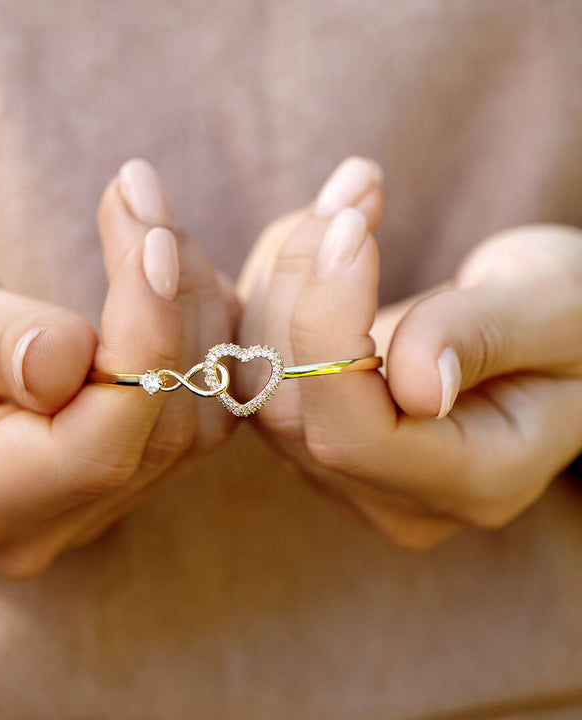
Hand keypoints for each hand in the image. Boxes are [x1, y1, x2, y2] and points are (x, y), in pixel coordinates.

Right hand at [0, 159, 235, 577]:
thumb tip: (75, 354)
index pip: (98, 446)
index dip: (147, 342)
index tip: (153, 239)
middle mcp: (40, 527)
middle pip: (162, 428)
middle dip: (174, 301)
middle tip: (145, 198)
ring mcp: (89, 509)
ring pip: (197, 418)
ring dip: (195, 310)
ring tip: (153, 225)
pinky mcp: (122, 477)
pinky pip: (199, 411)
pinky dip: (202, 337)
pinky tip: (174, 278)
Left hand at [238, 157, 581, 547]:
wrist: (551, 336)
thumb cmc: (573, 320)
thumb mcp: (558, 311)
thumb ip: (485, 338)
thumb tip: (417, 385)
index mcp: (474, 481)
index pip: (359, 435)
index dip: (331, 332)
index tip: (353, 229)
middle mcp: (394, 494)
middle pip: (293, 406)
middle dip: (302, 283)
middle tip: (352, 193)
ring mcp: (344, 467)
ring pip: (259, 380)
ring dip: (284, 272)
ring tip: (347, 197)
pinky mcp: (312, 423)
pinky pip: (256, 359)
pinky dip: (275, 284)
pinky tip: (320, 231)